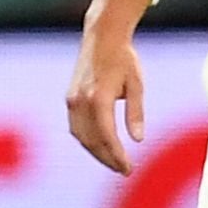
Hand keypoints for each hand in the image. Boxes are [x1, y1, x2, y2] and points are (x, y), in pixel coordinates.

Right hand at [66, 20, 148, 176]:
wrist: (102, 37)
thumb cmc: (124, 59)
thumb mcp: (137, 84)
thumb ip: (136, 113)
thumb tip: (138, 140)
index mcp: (99, 97)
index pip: (107, 136)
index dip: (117, 156)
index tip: (129, 168)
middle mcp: (81, 101)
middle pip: (92, 141)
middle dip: (108, 159)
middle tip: (125, 170)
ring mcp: (72, 100)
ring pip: (81, 137)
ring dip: (97, 153)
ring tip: (114, 162)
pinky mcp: (70, 98)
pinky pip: (76, 127)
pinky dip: (88, 141)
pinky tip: (101, 146)